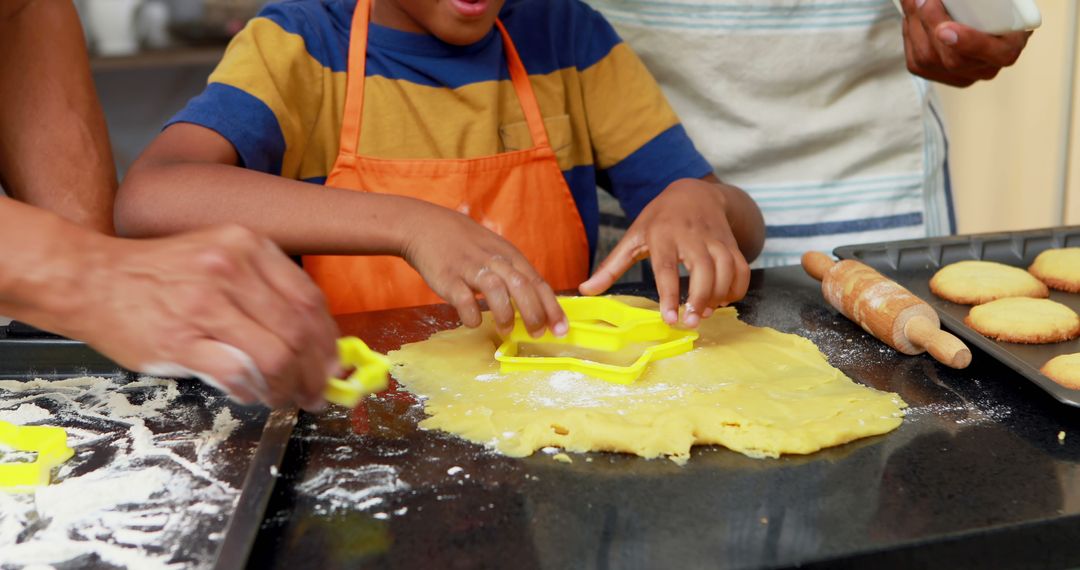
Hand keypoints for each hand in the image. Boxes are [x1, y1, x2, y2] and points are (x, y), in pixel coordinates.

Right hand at [62, 225, 338, 409]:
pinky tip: (255, 395)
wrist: (90, 279)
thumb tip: (312, 336)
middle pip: (298, 331)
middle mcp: (230, 270)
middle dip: (317, 371)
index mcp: (247, 246)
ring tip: (290, 398)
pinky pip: (237, 374)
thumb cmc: (158, 274)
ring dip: (290, 387)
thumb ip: (264, 288)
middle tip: (319, 391)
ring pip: (275, 356)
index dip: (329, 339)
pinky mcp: (181, 340)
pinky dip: (255, 392)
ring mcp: (205, 304)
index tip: (334, 362)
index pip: (309, 299)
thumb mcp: (219, 257)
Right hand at [400, 205, 566, 337]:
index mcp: (509, 255)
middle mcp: (494, 260)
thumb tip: (536, 304)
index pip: (538, 282)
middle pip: (522, 287)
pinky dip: (471, 315)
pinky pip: (463, 300)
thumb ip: (514, 273)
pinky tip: (474, 321)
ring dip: (505, 314)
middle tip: (537, 334)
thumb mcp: (496, 251)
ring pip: (496, 291)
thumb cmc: (464, 243)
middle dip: (534, 314)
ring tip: (506, 330)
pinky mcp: (448, 277)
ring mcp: (470, 267)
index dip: (552, 307)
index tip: (561, 330)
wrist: (423, 226)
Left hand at [579, 178, 749, 327]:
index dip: (669, 296)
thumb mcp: (633, 237)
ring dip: (718, 297)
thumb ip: (611, 267)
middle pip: (703, 271)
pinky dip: (737, 289)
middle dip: (700, 300)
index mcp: (663, 235)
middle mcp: (692, 236)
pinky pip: (742, 270)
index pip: (666, 268)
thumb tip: (585, 291)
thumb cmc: (659, 219)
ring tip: (703, 314)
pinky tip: (722, 301)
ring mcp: (715, 239)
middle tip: (690, 323)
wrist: (695, 192)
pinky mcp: (731, 244)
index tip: (669, 319)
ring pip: (726, 271)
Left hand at [900, 0, 1030, 86]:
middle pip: (953, 59)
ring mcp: (960, 75)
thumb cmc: (992, 4)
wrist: (979, 13)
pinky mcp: (935, 74)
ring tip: (914, 0)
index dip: (971, 43)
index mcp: (1010, 47)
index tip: (945, 29)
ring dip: (915, 23)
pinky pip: (915, 59)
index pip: (999, 54)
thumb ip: (981, 1)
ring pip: (928, 59)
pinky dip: (909, 31)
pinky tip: (912, 13)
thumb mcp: (994, 2)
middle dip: (931, 24)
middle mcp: (986, 67)